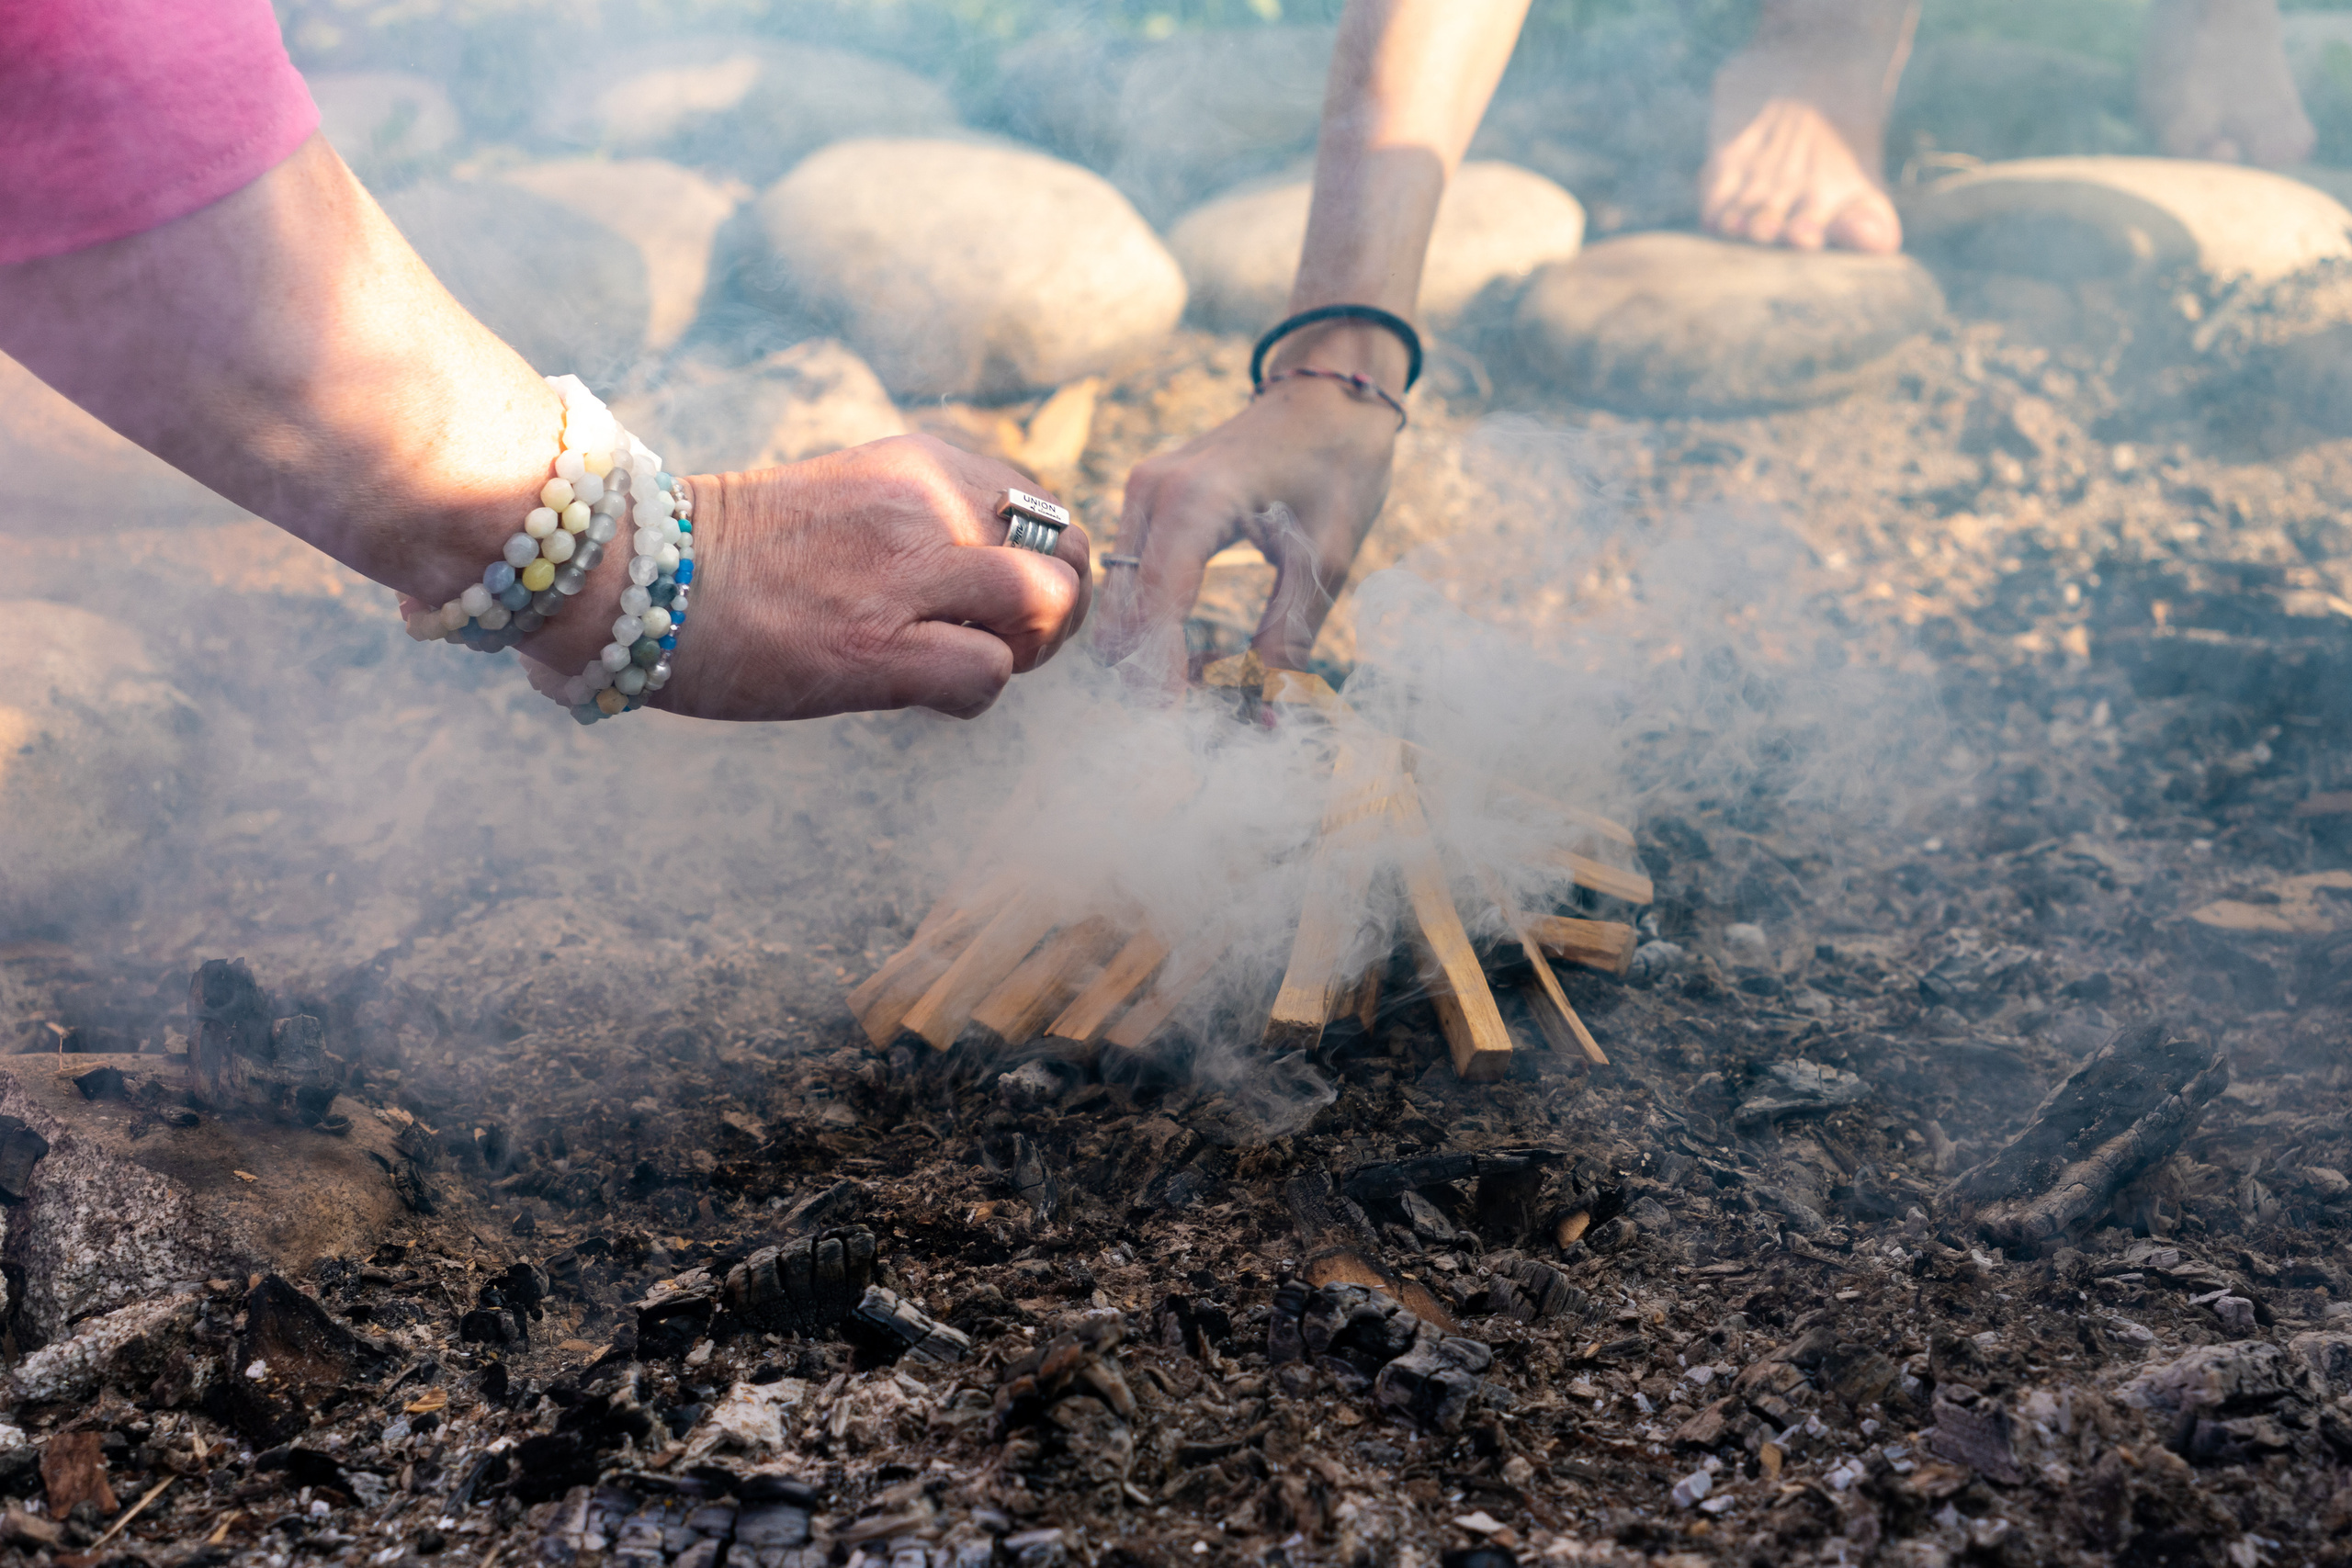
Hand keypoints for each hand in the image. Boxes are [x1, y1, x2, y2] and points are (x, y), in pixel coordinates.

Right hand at [541, 434, 1089, 721]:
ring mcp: (905, 571)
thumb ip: (929, 519)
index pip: (1049, 510)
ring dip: (1026, 652)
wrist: (638, 576)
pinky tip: (921, 694)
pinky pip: (989, 674)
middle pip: (1071, 556)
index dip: (1042, 566)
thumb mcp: (856, 499)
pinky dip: (973, 695)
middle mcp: (928, 504)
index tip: (995, 600)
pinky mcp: (875, 645)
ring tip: (967, 664)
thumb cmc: (742, 555)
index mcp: (924, 464)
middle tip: (1001, 644)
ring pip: (1049, 606)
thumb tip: (998, 575)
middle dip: (1056, 614)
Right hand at [1102, 371, 1397, 684]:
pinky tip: (1194, 647)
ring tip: (1212, 678)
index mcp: (1196, 500)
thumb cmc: (1337, 464)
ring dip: (1149, 651)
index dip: (1162, 671)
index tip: (1183, 721)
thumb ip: (1289, 636)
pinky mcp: (1144, 501)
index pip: (1155, 604)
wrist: (1328, 393)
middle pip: (1121, 608)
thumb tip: (1262, 710)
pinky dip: (1151, 623)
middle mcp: (1151, 492)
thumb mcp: (1325, 557)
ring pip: (1116, 600)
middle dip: (1153, 670)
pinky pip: (1127, 578)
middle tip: (1209, 707)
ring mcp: (1141, 493)